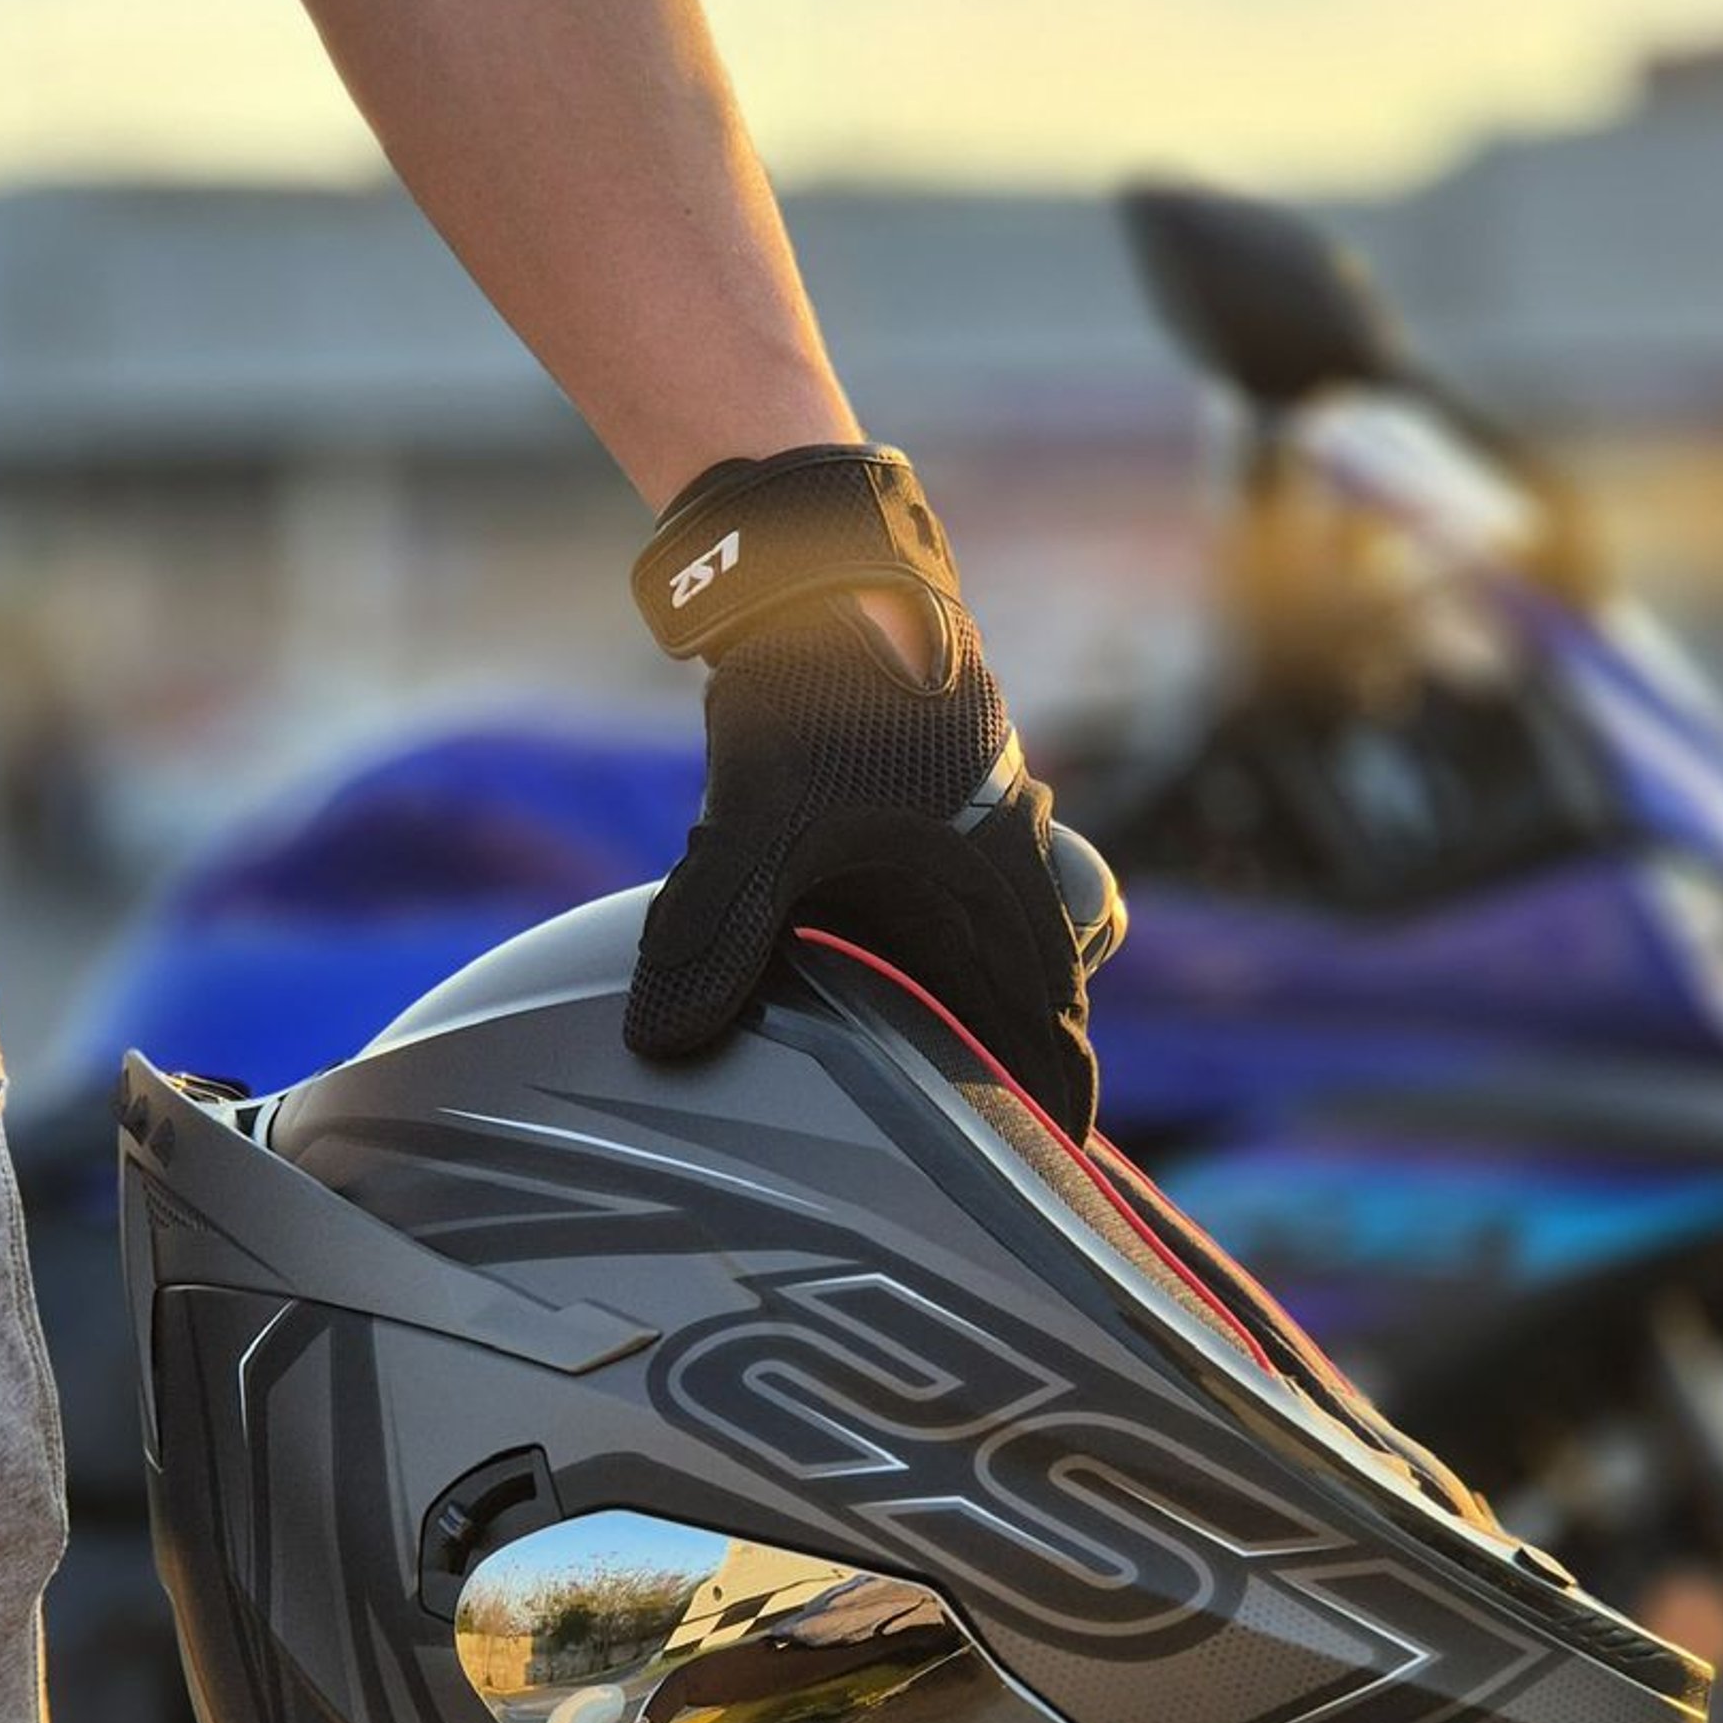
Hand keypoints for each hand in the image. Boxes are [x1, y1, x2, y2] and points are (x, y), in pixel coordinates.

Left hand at [624, 590, 1115, 1138]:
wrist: (823, 578)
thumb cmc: (815, 703)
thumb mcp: (753, 827)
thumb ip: (712, 936)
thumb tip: (663, 1043)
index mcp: (994, 879)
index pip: (1048, 1011)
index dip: (1054, 1085)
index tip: (1059, 1144)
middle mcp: (1009, 852)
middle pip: (1042, 979)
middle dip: (1024, 1048)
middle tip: (1007, 1117)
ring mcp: (984, 815)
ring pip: (1015, 924)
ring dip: (990, 982)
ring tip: (945, 1043)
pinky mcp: (946, 786)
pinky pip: (974, 875)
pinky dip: (949, 920)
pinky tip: (882, 940)